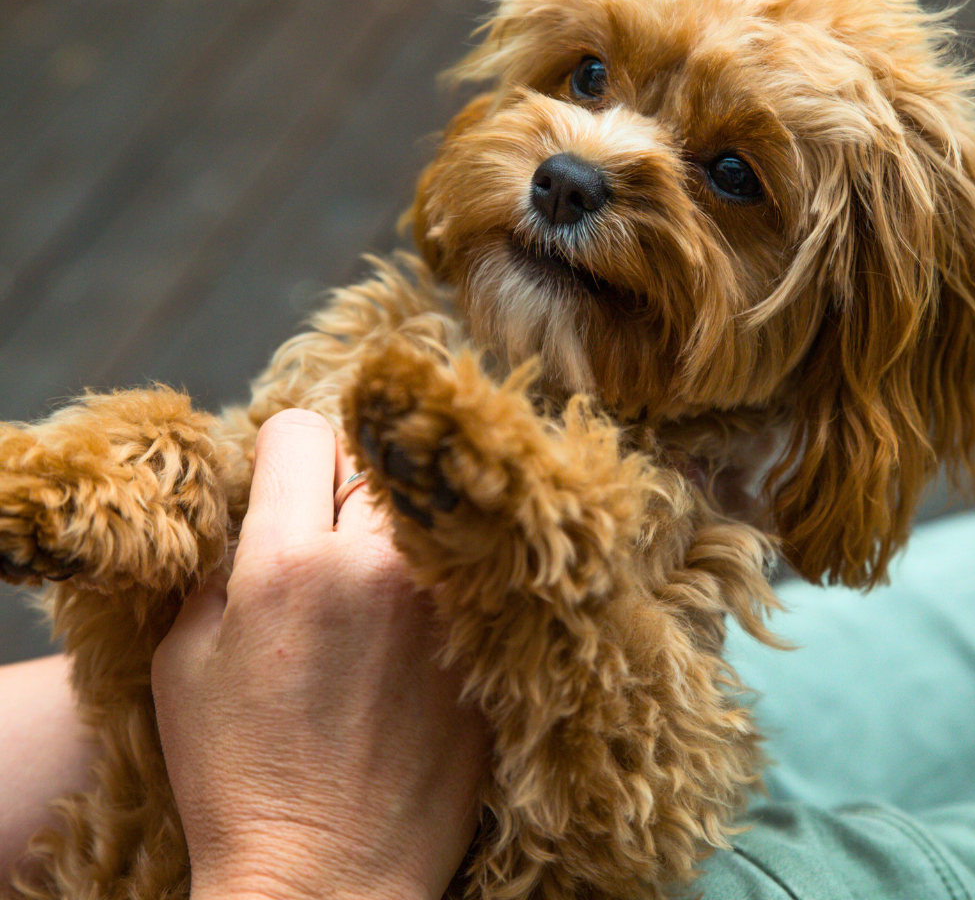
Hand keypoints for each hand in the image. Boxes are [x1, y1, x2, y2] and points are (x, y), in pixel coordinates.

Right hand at [152, 410, 487, 899]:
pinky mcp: (481, 640)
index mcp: (284, 564)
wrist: (325, 880)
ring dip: (395, 525)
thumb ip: (221, 566)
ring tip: (375, 578)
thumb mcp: (183, 664)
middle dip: (341, 484)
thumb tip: (259, 510)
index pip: (301, 430)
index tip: (285, 481)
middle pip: (371, 457)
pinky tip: (414, 616)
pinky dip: (439, 569)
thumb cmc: (238, 778)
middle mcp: (371, 567)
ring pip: (424, 504)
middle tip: (328, 535)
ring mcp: (439, 603)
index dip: (284, 449)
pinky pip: (465, 563)